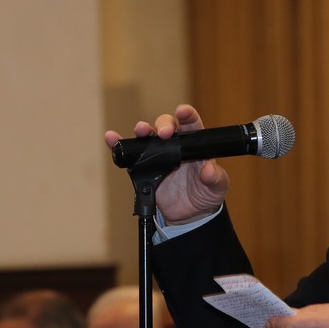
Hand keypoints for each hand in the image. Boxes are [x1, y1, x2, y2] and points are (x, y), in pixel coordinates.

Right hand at [104, 104, 229, 224]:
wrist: (189, 215)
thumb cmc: (205, 195)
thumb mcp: (217, 188)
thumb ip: (215, 178)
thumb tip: (208, 169)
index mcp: (194, 145)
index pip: (191, 124)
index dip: (187, 115)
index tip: (183, 112)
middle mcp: (175, 145)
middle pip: (166, 126)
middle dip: (164, 125)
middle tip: (164, 133)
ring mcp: (158, 155)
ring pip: (147, 136)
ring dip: (142, 130)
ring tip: (140, 130)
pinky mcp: (143, 168)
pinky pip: (129, 154)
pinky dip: (119, 144)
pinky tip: (111, 138)